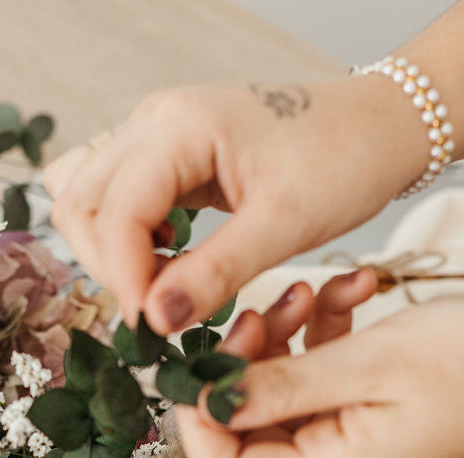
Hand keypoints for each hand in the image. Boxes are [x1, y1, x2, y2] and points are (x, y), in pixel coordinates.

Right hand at [43, 78, 425, 333]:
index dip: (124, 279)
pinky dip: (130, 241)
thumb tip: (155, 321)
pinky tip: (174, 265)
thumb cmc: (345, 162)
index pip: (112, 211)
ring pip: (91, 200)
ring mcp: (157, 135)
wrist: (382, 125)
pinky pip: (119, 201)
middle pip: (81, 202)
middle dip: (109, 269)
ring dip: (113, 255)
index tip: (153, 331)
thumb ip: (215, 273)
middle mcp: (155, 121)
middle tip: (159, 315)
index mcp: (180, 127)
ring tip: (169, 291)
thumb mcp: (285, 225)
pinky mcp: (168, 156)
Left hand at [177, 280, 463, 457]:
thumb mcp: (372, 363)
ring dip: (283, 338)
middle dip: (244, 364)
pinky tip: (350, 294)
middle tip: (259, 307)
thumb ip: (283, 385)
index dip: (199, 420)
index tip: (201, 358)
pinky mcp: (372, 414)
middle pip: (249, 432)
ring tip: (310, 290)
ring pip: (283, 396)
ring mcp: (356, 443)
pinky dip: (323, 335)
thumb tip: (206, 400)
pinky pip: (322, 379)